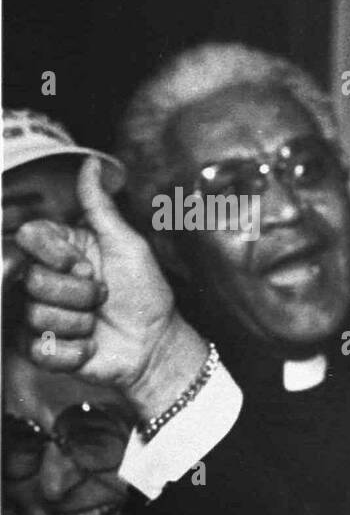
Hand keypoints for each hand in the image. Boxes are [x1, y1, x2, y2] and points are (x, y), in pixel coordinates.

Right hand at [17, 158, 204, 416]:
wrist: (156, 343)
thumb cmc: (146, 293)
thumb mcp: (128, 245)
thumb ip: (101, 207)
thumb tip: (92, 163)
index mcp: (59, 250)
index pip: (28, 238)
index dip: (58, 256)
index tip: (87, 266)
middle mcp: (42, 278)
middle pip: (33, 279)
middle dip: (79, 293)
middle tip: (102, 297)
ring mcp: (37, 314)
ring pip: (37, 314)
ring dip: (80, 321)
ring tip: (97, 321)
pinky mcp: (39, 349)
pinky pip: (40, 348)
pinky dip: (74, 351)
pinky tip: (90, 347)